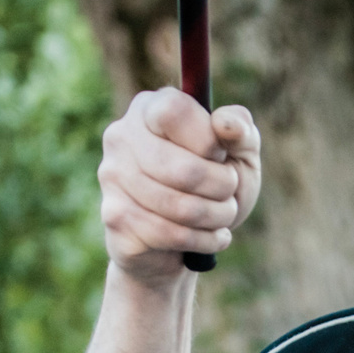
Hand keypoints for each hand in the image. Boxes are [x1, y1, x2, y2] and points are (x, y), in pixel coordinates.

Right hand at [98, 89, 259, 280]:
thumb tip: (226, 124)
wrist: (183, 244)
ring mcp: (112, 177)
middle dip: (222, 188)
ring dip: (216, 216)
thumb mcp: (239, 155)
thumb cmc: (213, 187)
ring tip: (223, 216)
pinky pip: (168, 234)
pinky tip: (213, 238)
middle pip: (183, 169)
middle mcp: (121, 136)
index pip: (174, 112)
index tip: (220, 156)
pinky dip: (203, 240)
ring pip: (178, 207)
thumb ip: (241, 132)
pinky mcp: (114, 218)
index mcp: (149, 108)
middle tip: (230, 194)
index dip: (207, 140)